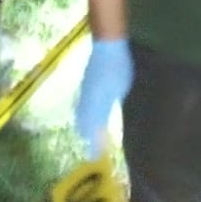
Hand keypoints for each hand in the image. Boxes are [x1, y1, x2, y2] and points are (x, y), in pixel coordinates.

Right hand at [74, 38, 132, 158]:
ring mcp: (84, 92)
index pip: (93, 129)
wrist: (106, 44)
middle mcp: (86, 101)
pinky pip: (82, 107)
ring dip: (84, 128)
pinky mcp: (86, 86)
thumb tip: (103, 123)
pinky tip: (88, 118)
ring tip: (88, 138)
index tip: (96, 157)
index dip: (94, 144)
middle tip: (91, 150)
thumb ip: (109, 107)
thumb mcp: (119, 89)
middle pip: (83, 124)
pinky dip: (84, 117)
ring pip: (81, 115)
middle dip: (87, 138)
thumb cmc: (116, 67)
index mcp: (95, 104)